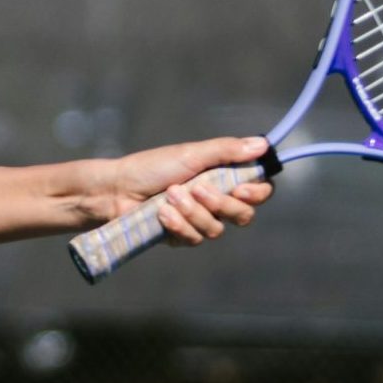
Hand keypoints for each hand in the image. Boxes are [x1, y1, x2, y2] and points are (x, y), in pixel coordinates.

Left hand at [106, 136, 275, 247]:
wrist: (118, 189)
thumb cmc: (153, 167)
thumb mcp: (192, 154)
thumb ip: (227, 151)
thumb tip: (264, 144)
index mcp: (223, 177)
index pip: (259, 190)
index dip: (258, 193)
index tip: (243, 189)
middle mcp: (216, 200)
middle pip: (244, 215)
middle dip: (221, 204)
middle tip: (197, 188)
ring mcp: (200, 220)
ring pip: (217, 229)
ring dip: (193, 212)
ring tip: (170, 195)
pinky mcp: (183, 236)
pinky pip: (195, 238)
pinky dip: (178, 224)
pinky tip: (162, 214)